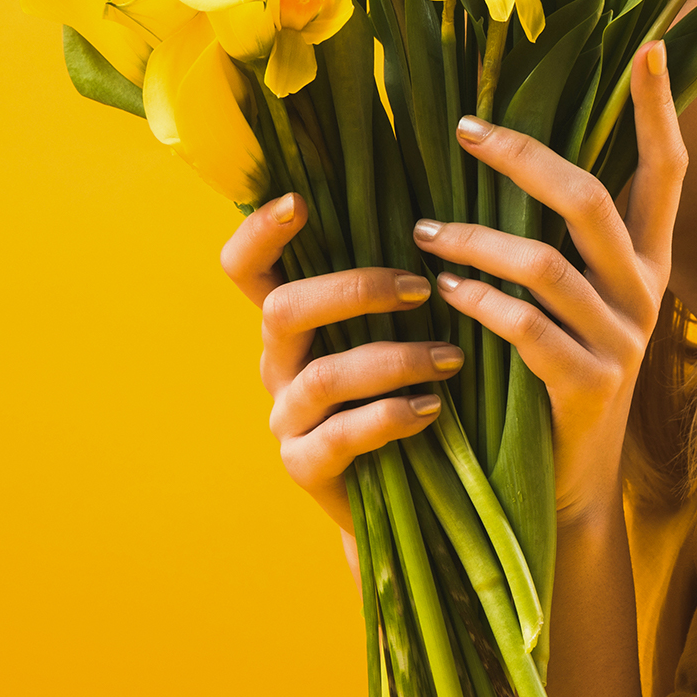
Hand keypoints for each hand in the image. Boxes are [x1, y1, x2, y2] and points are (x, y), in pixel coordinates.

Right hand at [218, 195, 464, 532]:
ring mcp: (286, 417)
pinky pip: (338, 436)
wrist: (408, 495)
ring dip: (393, 360)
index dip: (257, 232)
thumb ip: (395, 290)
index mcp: (291, 323)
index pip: (245, 268)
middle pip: (284, 310)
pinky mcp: (305, 466)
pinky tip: (432, 408)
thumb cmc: (406, 391)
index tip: (298, 201)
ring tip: (451, 360)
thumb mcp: (394, 335)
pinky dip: (389, 417)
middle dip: (354, 290)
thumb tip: (436, 223)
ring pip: (322, 375)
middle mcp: (277, 364)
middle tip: (422, 289)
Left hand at [422, 41, 686, 523]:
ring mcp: (622, 342)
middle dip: (524, 159)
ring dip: (476, 242)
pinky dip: (481, 305)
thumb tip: (498, 157)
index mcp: (648, 262)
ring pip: (549, 265)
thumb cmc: (553, 378)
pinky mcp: (588, 388)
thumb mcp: (570, 304)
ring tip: (423, 232)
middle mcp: (646, 293)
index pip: (667, 172)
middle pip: (592, 201)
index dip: (658, 110)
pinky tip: (443, 294)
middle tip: (462, 133)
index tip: (646, 45)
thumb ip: (554, 240)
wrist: (570, 486)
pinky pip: (528, 330)